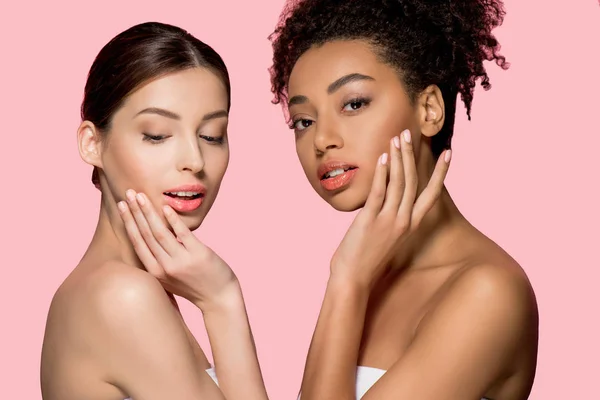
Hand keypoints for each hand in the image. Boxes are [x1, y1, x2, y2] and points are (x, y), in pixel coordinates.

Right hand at [117, 189, 238, 311]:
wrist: (219, 298)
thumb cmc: (193, 284)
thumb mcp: (169, 276)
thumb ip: (158, 259)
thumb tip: (150, 233)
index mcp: (155, 272)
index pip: (137, 242)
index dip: (128, 222)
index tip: (121, 204)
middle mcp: (164, 267)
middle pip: (145, 234)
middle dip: (135, 212)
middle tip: (128, 192)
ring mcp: (181, 261)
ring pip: (160, 233)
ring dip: (149, 212)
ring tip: (141, 196)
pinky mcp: (198, 255)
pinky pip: (182, 234)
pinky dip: (173, 220)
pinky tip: (166, 208)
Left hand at [330, 129, 450, 289]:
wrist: (353, 280)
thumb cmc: (366, 258)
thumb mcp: (384, 235)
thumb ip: (388, 216)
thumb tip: (383, 197)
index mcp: (410, 225)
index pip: (432, 194)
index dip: (441, 173)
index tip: (448, 152)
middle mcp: (404, 221)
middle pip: (413, 182)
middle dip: (412, 155)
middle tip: (409, 133)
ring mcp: (388, 221)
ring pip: (398, 183)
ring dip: (398, 158)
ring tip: (397, 138)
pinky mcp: (370, 221)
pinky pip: (379, 192)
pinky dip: (382, 173)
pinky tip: (383, 157)